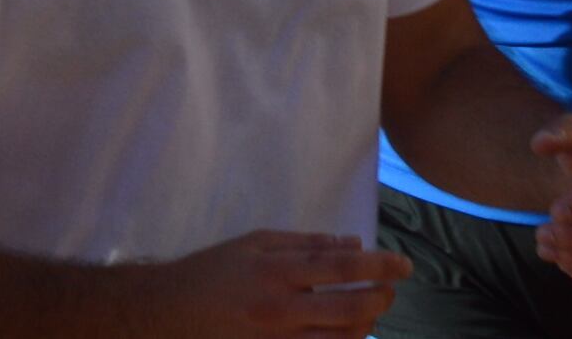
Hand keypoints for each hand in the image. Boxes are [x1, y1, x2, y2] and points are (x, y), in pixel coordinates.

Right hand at [149, 230, 406, 338]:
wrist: (166, 312)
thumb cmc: (213, 271)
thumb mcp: (255, 242)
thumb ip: (306, 243)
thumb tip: (353, 244)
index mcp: (277, 270)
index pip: (343, 266)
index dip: (380, 266)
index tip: (405, 265)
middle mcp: (280, 308)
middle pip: (350, 309)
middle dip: (380, 299)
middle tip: (389, 290)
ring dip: (366, 326)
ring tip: (370, 312)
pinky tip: (347, 334)